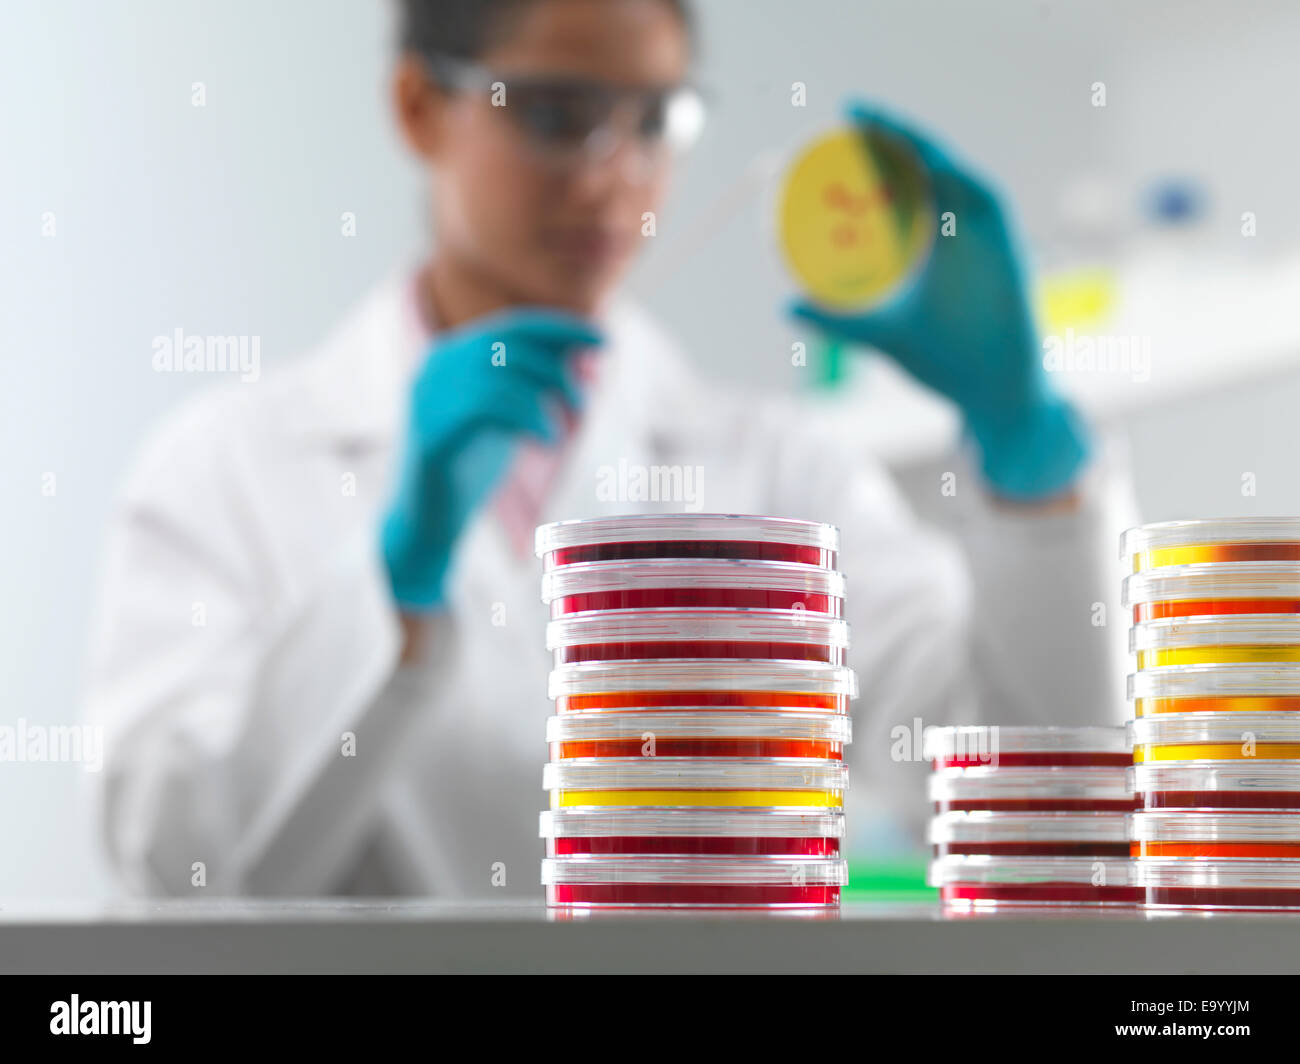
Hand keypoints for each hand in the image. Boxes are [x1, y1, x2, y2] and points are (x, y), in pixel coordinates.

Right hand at [381, 308, 602, 609]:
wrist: (425, 519)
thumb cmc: (470, 465)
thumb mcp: (508, 415)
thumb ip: (535, 386)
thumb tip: (587, 360)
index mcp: (453, 356)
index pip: (514, 326)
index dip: (561, 330)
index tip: (605, 342)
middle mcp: (436, 367)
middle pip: (508, 344)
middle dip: (557, 365)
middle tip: (587, 396)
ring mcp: (429, 397)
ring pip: (500, 372)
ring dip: (546, 393)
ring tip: (569, 427)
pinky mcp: (431, 431)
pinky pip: (487, 407)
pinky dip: (529, 418)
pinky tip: (549, 442)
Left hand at [791, 101, 1089, 500]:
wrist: (993, 394)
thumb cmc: (943, 364)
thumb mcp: (879, 336)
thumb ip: (835, 320)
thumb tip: (785, 304)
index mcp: (930, 241)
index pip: (901, 182)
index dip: (875, 149)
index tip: (839, 125)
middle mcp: (958, 230)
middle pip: (925, 166)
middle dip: (890, 134)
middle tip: (850, 112)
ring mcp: (983, 237)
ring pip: (951, 173)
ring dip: (918, 146)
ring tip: (878, 126)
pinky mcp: (1007, 248)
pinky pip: (983, 201)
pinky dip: (955, 180)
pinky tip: (926, 165)